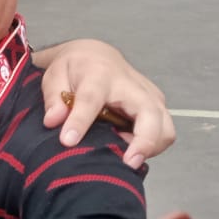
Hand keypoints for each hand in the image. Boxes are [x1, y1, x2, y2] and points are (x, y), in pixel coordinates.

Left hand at [37, 39, 173, 167]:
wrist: (96, 56)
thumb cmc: (76, 68)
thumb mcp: (55, 76)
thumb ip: (53, 98)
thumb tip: (53, 120)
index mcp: (99, 75)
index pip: (91, 99)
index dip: (80, 121)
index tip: (68, 141)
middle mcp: (131, 85)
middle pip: (149, 114)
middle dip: (144, 141)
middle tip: (126, 163)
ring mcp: (149, 95)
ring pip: (165, 127)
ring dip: (151, 148)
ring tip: (125, 158)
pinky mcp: (157, 106)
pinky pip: (164, 132)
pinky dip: (152, 146)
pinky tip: (129, 148)